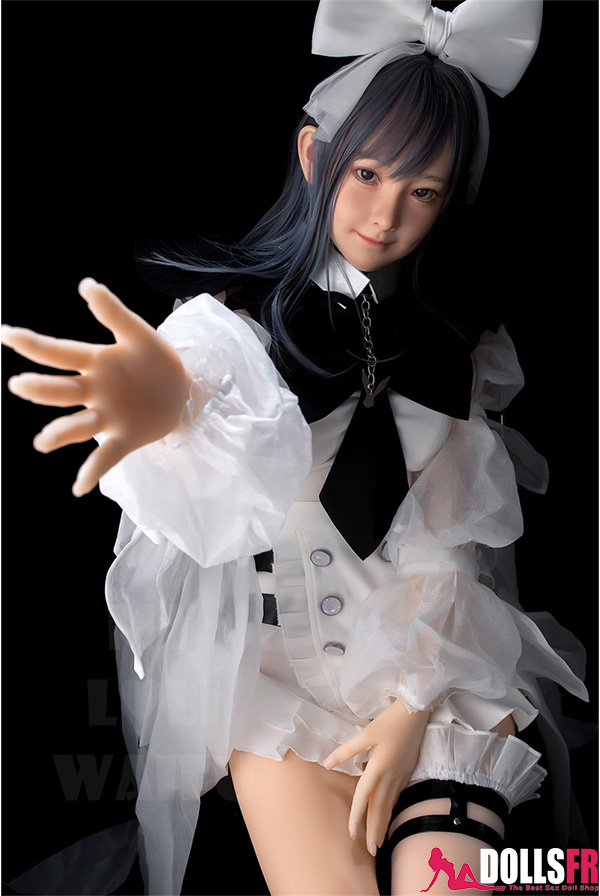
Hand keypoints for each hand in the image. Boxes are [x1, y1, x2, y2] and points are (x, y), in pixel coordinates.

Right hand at [2, 278, 192, 495]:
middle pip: (62, 390)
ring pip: (78, 425)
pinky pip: (106, 456)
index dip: (33, 344)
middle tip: (19, 384)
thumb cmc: (156, 359)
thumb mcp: (138, 332)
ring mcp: (108, 416)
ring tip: (43, 441)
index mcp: (96, 362)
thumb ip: (113, 311)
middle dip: (41, 388)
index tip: (5, 334)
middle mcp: (94, 391)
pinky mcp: (126, 437)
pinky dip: (92, 472)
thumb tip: (85, 284)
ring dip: (60, 433)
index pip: (59, 353)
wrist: (185, 389)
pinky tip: (78, 489)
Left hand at [323, 699, 429, 857]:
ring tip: (379, 841)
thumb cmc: (390, 720)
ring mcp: (401, 774)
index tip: (351, 834)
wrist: (416, 711)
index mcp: (379, 766)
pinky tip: (389, 814)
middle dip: (374, 830)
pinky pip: (397, 796)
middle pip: (380, 808)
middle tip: (371, 851)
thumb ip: (347, 750)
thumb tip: (327, 763)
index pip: (364, 797)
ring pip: (390, 804)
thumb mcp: (366, 732)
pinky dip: (392, 809)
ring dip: (384, 823)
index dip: (357, 816)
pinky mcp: (408, 771)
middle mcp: (391, 775)